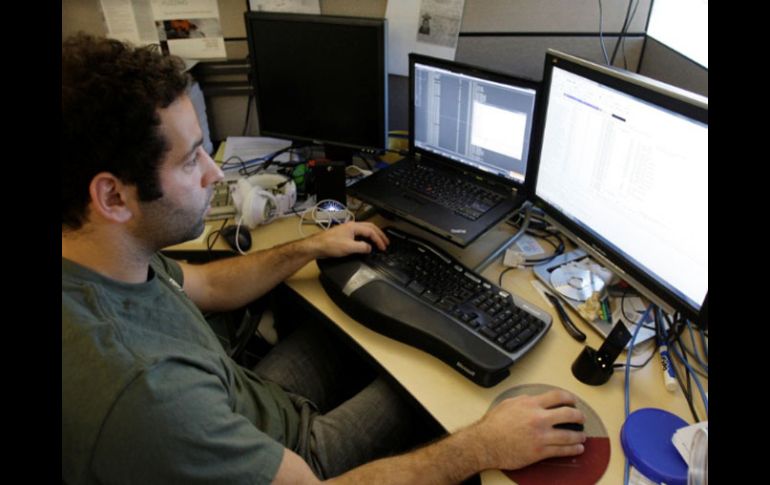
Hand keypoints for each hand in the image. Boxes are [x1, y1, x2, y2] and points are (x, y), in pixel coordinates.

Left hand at [306, 221, 388, 258]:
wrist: (317, 246)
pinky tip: (366, 243)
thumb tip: (369, 248)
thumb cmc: (329, 244)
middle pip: (370, 228)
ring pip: (365, 230)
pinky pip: (359, 234)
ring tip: (379, 241)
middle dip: (379, 235)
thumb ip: (362, 247)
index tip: (383, 247)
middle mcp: (351, 226)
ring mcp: (348, 230)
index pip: (371, 231)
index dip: (379, 239)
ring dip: (373, 236)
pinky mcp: (344, 235)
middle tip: (385, 242)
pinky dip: (366, 238)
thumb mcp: (349, 248)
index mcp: (354, 226)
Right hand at [471, 389, 585, 470]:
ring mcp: (541, 436)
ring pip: (569, 435)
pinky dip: (573, 450)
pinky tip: (577, 449)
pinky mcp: (540, 451)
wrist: (485, 443)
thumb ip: (525, 400)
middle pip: (568, 414)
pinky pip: (562, 451)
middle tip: (581, 418)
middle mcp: (538, 419)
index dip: (569, 397)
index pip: (557, 396)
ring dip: (579, 435)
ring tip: (582, 436)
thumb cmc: (493, 425)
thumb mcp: (508, 404)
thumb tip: (535, 400)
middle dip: (579, 416)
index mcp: (530, 404)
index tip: (573, 400)